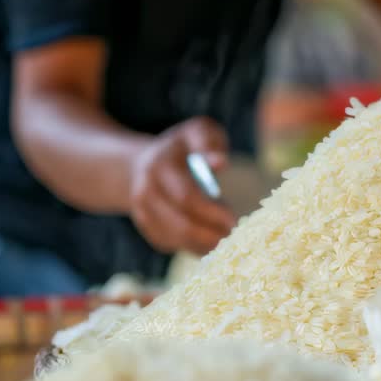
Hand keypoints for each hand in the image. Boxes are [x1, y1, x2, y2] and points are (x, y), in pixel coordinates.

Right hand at [128, 117, 236, 254]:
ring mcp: (143, 214)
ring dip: (205, 245)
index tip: (234, 220)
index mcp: (159, 167)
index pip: (185, 197)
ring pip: (177, 240)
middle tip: (236, 237)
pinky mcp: (149, 230)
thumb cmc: (182, 148)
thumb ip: (209, 142)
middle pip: (181, 225)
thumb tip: (220, 162)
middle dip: (211, 235)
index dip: (211, 212)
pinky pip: (174, 245)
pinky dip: (196, 247)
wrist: (144, 165)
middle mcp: (145, 193)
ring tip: (229, 241)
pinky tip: (213, 242)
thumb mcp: (196, 132)